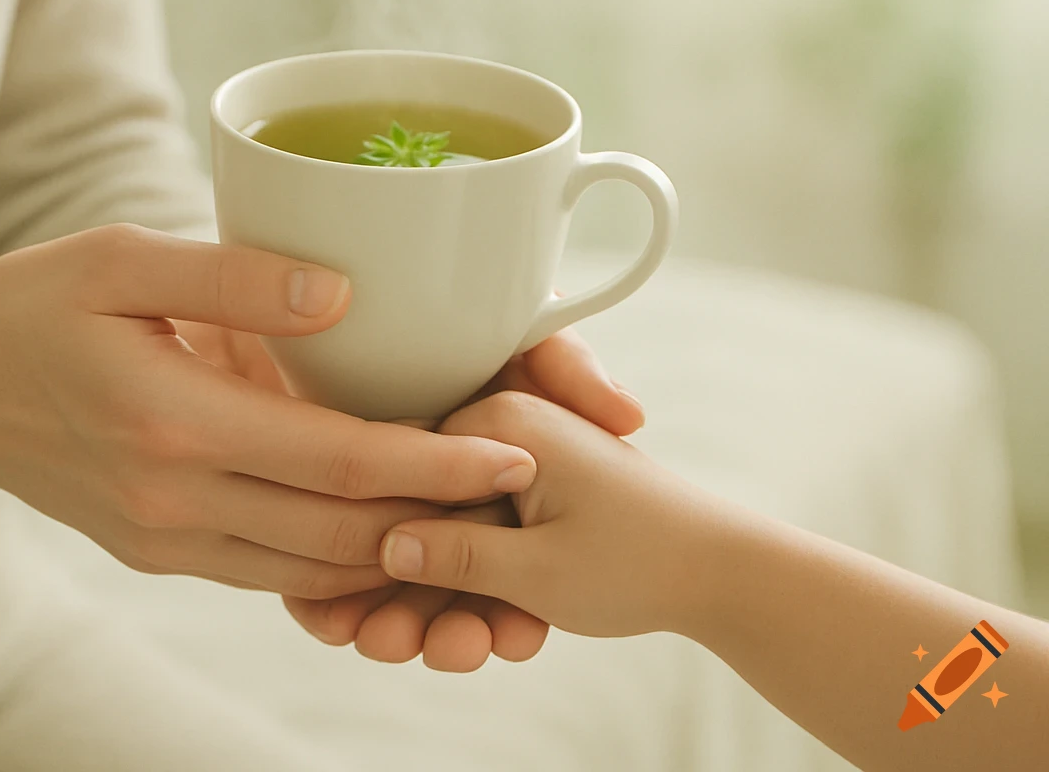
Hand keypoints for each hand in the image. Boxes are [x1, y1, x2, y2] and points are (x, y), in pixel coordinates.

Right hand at [0, 224, 538, 597]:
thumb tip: (342, 295)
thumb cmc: (30, 309)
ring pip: (314, 568)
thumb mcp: (117, 262)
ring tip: (472, 516)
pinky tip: (380, 528)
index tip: (516, 450)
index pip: (340, 460)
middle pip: (344, 530)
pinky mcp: (160, 552)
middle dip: (443, 517)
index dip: (438, 462)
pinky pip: (270, 572)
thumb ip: (230, 278)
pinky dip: (336, 561)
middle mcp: (177, 501)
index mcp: (176, 425)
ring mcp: (167, 540)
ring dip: (398, 550)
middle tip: (520, 488)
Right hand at [283, 334, 644, 669]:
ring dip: (445, 600)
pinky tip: (485, 639)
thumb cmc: (639, 561)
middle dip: (408, 586)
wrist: (725, 575)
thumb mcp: (534, 571)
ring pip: (456, 539)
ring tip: (434, 652)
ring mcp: (520, 471)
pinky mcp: (534, 505)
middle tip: (384, 643)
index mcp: (501, 424)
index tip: (351, 600)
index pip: (401, 469)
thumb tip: (381, 547)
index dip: (374, 539)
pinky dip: (485, 593)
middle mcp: (506, 435)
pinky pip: (489, 547)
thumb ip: (452, 557)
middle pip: (426, 512)